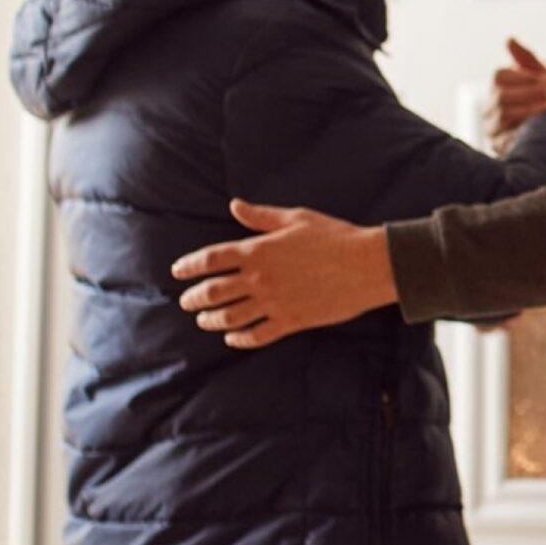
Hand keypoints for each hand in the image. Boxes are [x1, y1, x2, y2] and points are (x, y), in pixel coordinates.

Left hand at [171, 201, 397, 347]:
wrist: (368, 265)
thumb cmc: (335, 236)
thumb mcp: (297, 218)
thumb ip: (261, 216)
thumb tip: (235, 205)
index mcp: (258, 250)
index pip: (210, 259)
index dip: (188, 266)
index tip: (177, 271)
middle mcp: (261, 278)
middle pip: (213, 292)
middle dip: (194, 298)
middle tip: (187, 301)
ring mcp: (275, 302)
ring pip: (230, 317)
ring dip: (211, 320)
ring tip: (204, 321)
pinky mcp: (291, 321)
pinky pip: (257, 335)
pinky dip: (240, 339)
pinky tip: (233, 337)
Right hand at [483, 38, 545, 145]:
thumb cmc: (545, 101)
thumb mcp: (538, 80)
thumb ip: (526, 61)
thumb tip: (509, 39)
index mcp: (498, 89)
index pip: (500, 77)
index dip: (523, 77)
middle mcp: (490, 109)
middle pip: (500, 96)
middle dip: (529, 94)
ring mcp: (493, 129)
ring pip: (502, 116)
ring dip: (530, 109)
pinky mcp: (500, 147)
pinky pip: (506, 138)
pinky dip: (525, 129)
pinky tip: (543, 126)